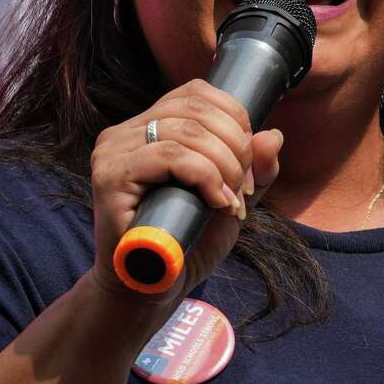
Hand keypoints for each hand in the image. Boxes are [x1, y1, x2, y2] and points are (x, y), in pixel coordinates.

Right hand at [88, 79, 282, 304]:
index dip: (235, 120)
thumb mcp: (233, 199)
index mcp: (150, 126)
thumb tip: (274, 134)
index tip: (250, 164)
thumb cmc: (188, 242)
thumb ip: (256, 169)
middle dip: (236, 146)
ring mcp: (113, 152)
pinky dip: (205, 176)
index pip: (198, 93)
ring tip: (230, 201)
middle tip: (244, 188)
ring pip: (186, 131)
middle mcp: (126, 131)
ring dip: (224, 166)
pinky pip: (169, 156)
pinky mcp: (109, 177)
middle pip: (196, 109)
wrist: (152, 290)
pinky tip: (216, 203)